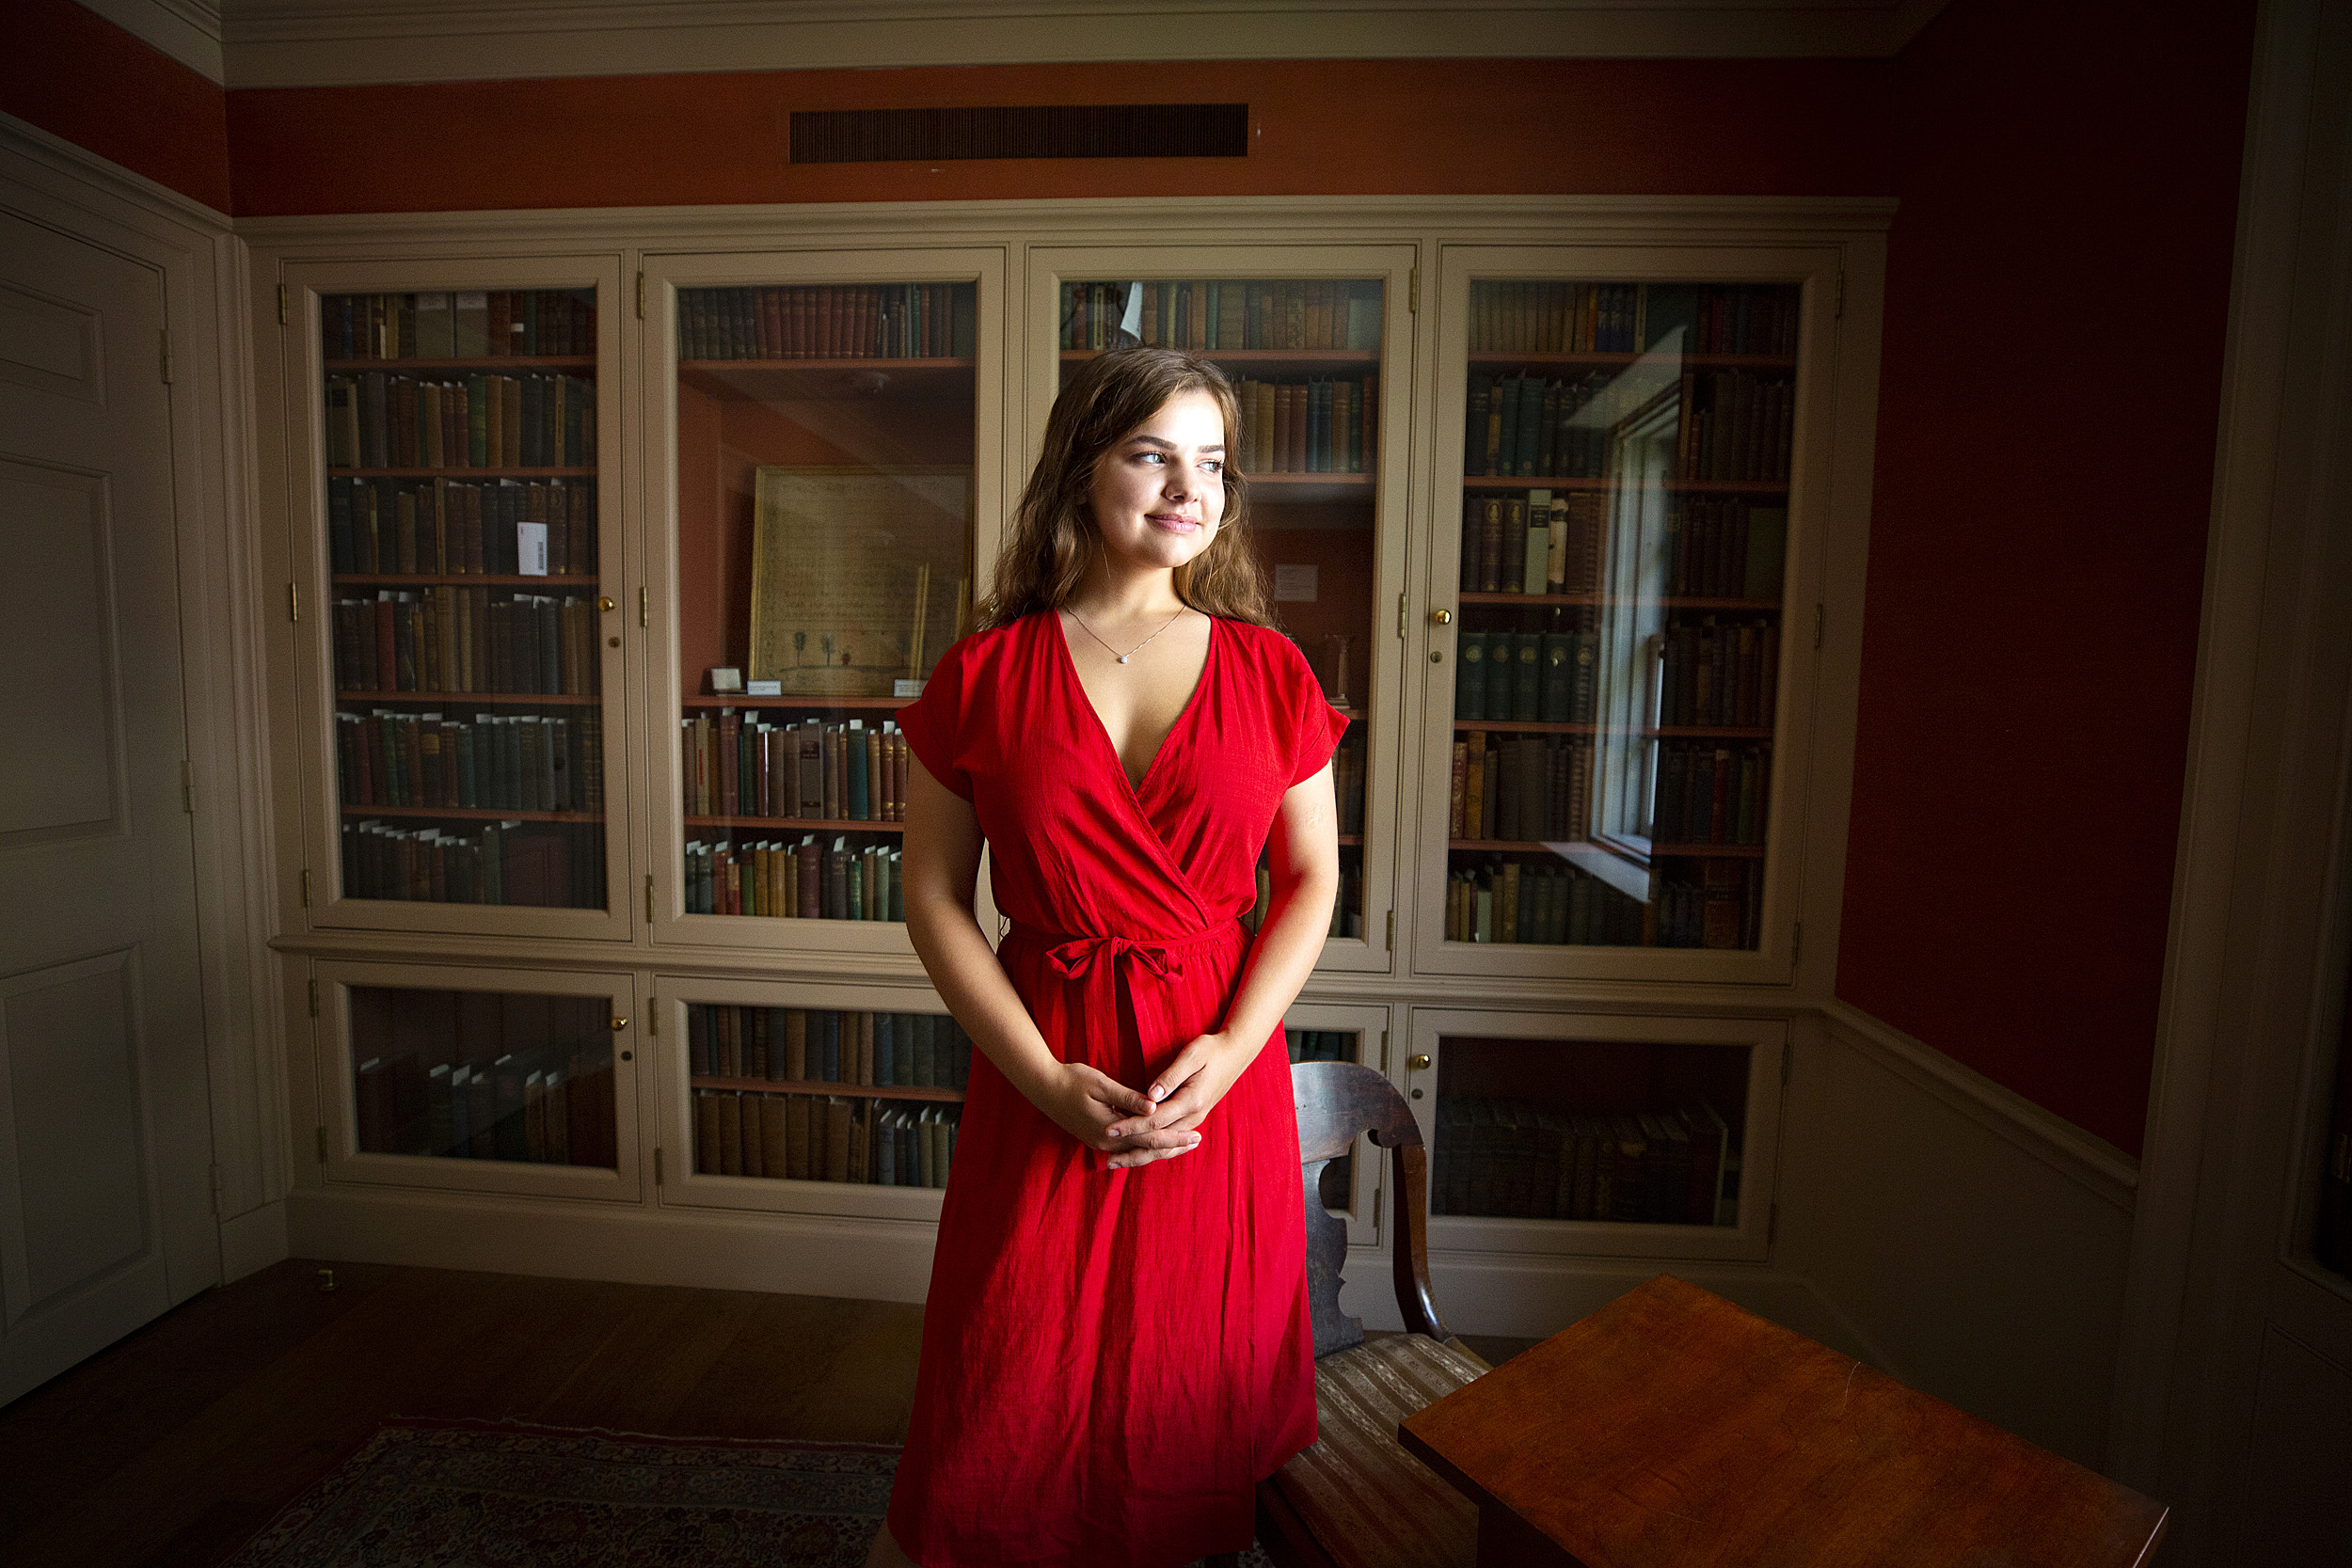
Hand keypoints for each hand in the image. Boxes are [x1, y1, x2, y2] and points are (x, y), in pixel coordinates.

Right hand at [1029, 1059, 1202, 1168]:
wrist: (1042, 1088)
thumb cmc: (1072, 1080)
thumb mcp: (1101, 1084)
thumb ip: (1127, 1097)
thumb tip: (1154, 1107)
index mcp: (1110, 1129)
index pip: (1150, 1137)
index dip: (1175, 1137)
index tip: (1195, 1134)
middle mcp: (1106, 1143)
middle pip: (1147, 1149)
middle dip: (1173, 1146)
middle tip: (1197, 1141)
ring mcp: (1100, 1144)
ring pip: (1137, 1152)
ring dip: (1161, 1150)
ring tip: (1182, 1145)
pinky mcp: (1097, 1139)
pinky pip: (1127, 1150)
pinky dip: (1144, 1149)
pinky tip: (1155, 1145)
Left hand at [1106, 1031, 1249, 1148]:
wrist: (1235, 1054)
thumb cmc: (1211, 1050)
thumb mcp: (1192, 1055)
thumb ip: (1171, 1076)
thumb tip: (1151, 1095)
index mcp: (1192, 1101)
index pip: (1155, 1119)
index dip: (1131, 1126)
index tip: (1110, 1130)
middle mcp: (1194, 1116)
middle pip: (1158, 1140)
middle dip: (1132, 1150)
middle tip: (1107, 1161)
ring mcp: (1195, 1119)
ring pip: (1165, 1145)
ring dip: (1141, 1154)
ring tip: (1117, 1162)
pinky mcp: (1193, 1118)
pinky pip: (1171, 1139)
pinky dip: (1154, 1150)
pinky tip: (1138, 1153)